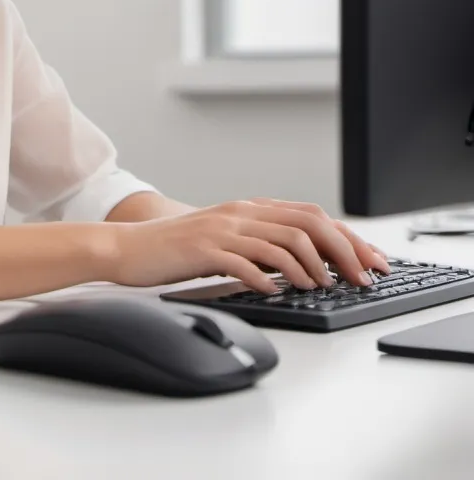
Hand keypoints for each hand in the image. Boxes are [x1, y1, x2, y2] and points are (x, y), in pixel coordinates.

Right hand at [104, 197, 392, 292]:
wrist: (129, 248)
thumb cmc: (177, 250)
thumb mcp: (225, 240)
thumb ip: (259, 243)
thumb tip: (305, 264)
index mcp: (248, 209)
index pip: (311, 214)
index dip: (347, 237)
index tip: (371, 261)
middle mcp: (239, 213)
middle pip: (306, 224)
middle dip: (342, 251)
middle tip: (360, 278)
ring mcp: (221, 229)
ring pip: (282, 242)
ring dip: (310, 268)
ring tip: (320, 287)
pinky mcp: (204, 249)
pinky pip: (245, 262)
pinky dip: (267, 279)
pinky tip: (276, 292)